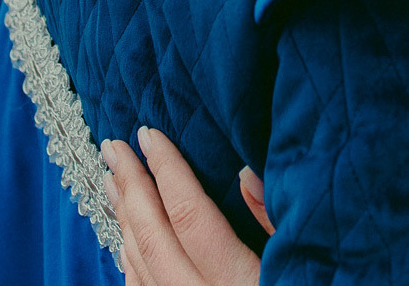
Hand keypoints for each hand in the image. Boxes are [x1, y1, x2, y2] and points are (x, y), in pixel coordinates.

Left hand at [102, 128, 269, 285]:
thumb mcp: (296, 262)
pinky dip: (128, 254)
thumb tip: (246, 174)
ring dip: (125, 216)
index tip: (150, 136)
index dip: (167, 170)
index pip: (189, 214)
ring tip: (112, 179)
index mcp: (233, 279)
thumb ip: (274, 223)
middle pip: (154, 234)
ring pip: (140, 260)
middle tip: (114, 147)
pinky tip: (125, 234)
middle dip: (132, 185)